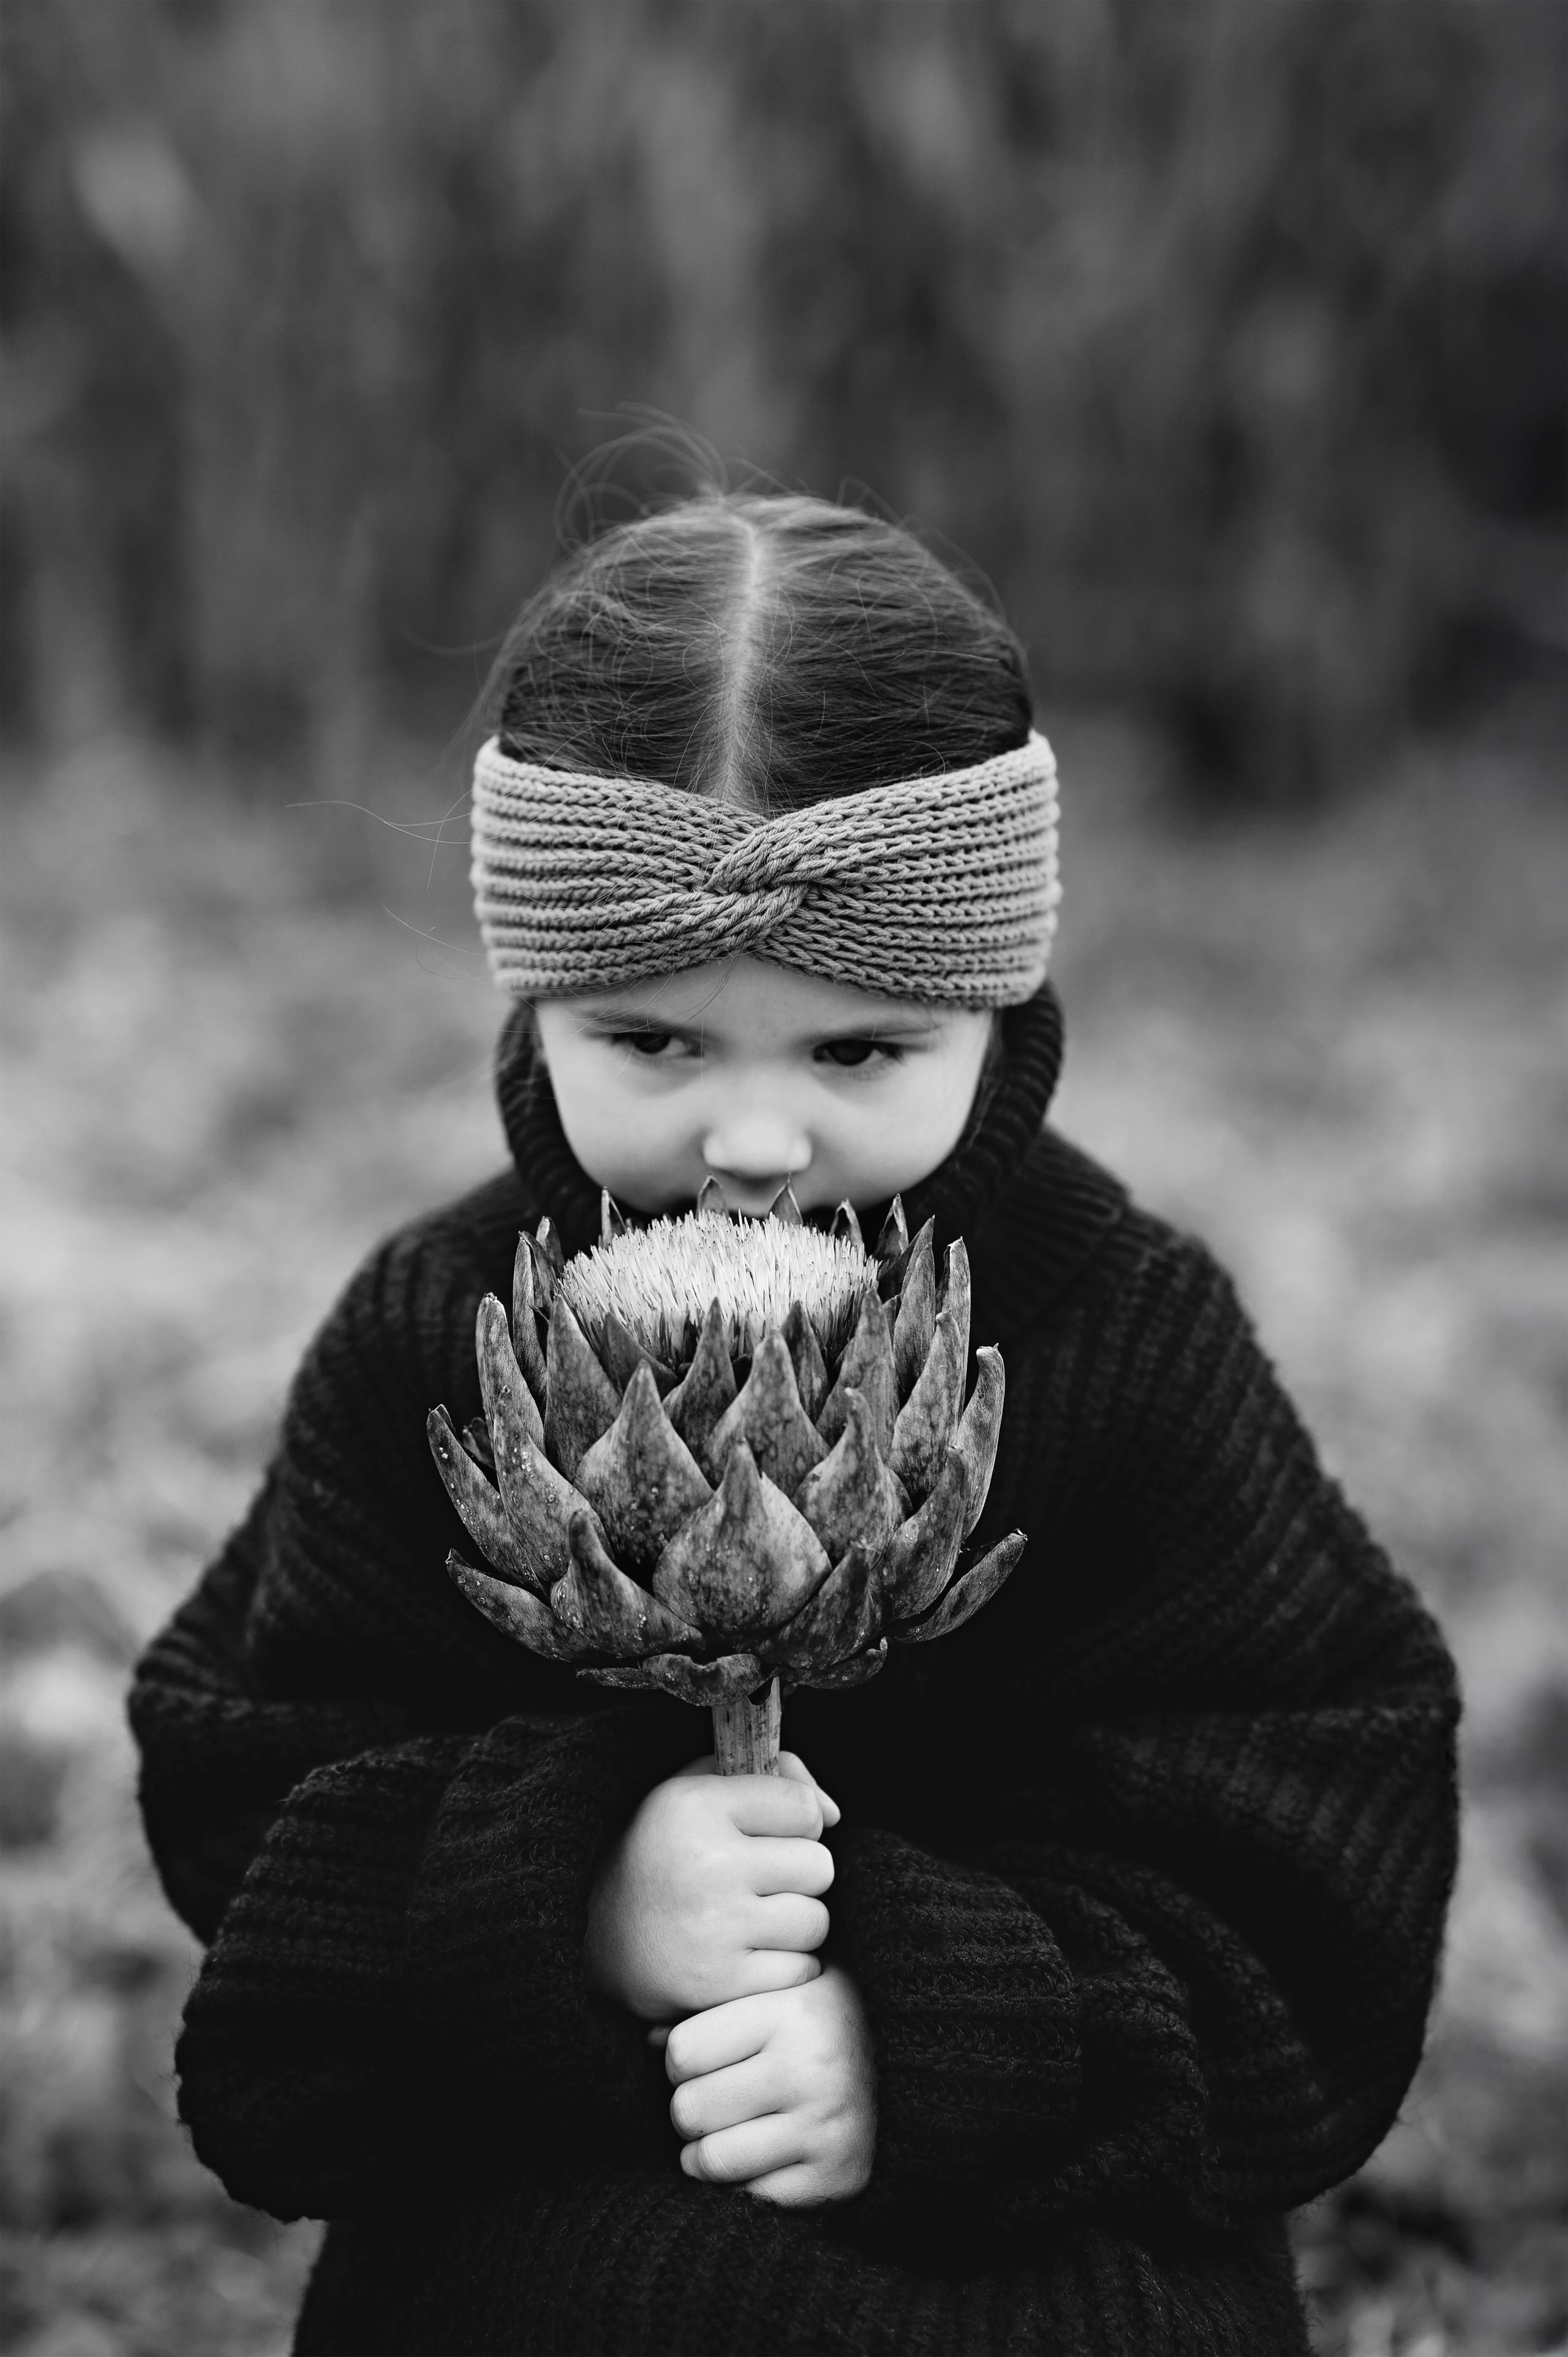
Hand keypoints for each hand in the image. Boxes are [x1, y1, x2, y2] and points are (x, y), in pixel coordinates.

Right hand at [584, 1753, 839, 2020]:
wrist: (594, 1940)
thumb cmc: (662, 1854)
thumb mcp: (697, 1790)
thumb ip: (774, 1776)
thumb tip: (834, 1813)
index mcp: (696, 1806)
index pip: (804, 1808)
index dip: (792, 1822)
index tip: (762, 1834)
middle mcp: (708, 1864)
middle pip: (819, 1865)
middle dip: (798, 1874)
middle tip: (759, 1881)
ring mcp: (716, 1929)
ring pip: (816, 1920)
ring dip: (795, 1922)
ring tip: (753, 1917)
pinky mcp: (722, 1984)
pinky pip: (800, 1969)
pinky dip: (784, 1965)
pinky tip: (749, 1954)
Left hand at [666, 1965, 875, 2205]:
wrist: (913, 2062)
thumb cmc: (818, 2020)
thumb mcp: (772, 1990)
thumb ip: (712, 2006)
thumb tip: (648, 2042)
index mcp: (792, 2011)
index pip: (680, 2052)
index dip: (682, 2058)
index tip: (709, 2056)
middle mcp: (813, 2069)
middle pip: (687, 2109)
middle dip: (693, 2107)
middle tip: (720, 2097)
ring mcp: (826, 2129)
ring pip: (709, 2160)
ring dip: (707, 2152)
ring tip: (731, 2129)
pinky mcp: (834, 2180)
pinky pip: (747, 2197)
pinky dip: (742, 2183)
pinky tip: (763, 2156)